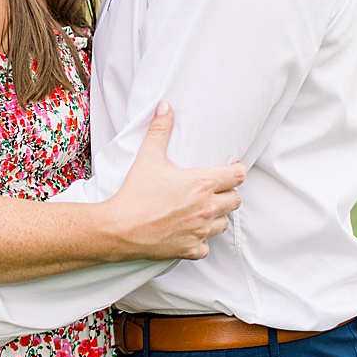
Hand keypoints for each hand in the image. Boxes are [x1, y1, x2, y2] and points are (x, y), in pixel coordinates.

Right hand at [100, 102, 245, 261]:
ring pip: (223, 224)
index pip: (238, 175)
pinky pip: (207, 247)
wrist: (118, 228)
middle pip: (235, 200)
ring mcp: (200, 230)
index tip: (228, 170)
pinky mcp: (190, 249)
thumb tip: (165, 107)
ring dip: (216, 217)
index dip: (236, 171)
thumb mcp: (148, 157)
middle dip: (227, 194)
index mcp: (203, 184)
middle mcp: (206, 207)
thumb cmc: (135, 192)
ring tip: (201, 211)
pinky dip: (201, 241)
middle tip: (214, 191)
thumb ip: (160, 130)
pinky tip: (189, 232)